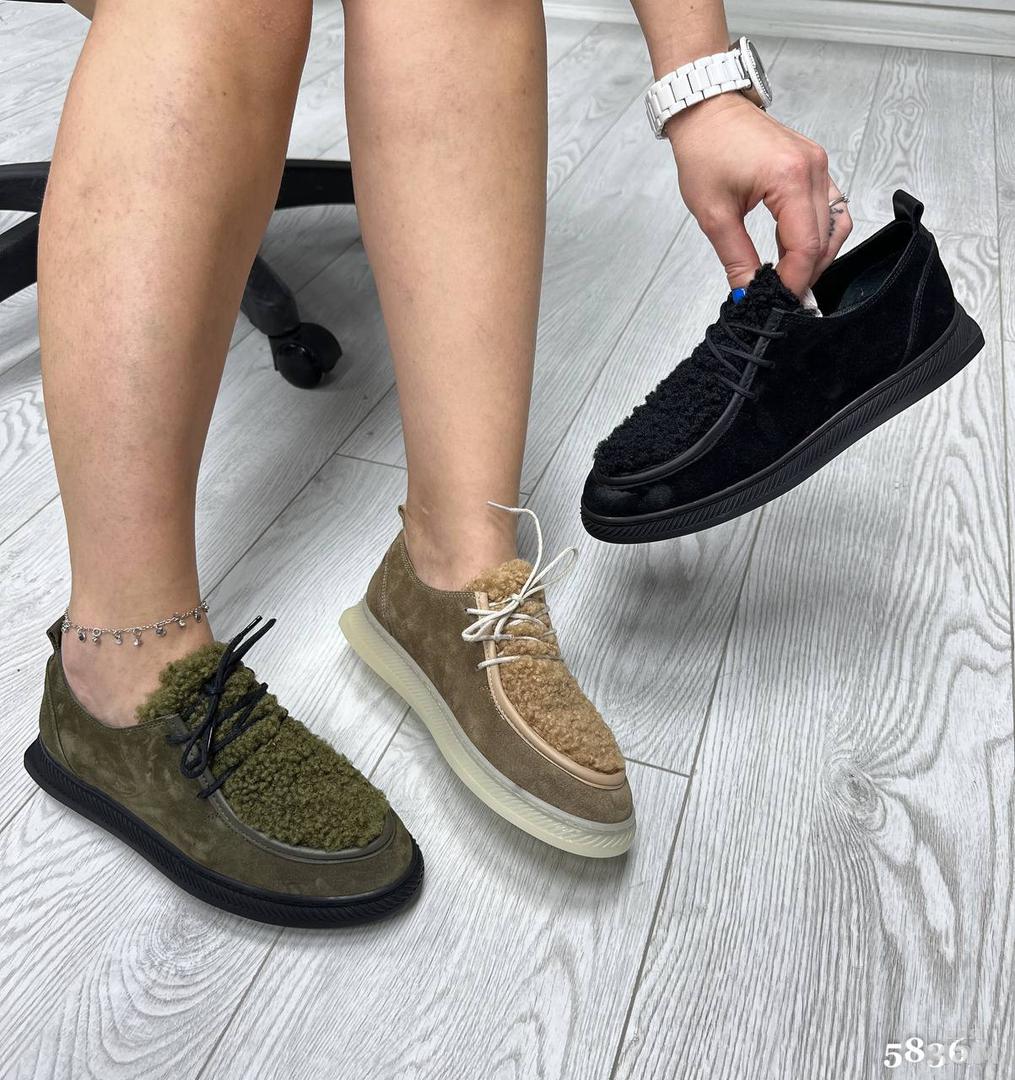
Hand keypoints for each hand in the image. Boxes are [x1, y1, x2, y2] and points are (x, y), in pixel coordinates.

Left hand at [668, 92, 851, 295]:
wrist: (707, 110)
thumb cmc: (705, 148)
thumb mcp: (714, 214)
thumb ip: (736, 258)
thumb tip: (748, 292)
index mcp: (789, 178)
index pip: (805, 246)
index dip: (794, 280)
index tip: (778, 299)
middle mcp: (813, 168)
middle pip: (825, 239)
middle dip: (806, 273)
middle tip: (782, 294)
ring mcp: (818, 163)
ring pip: (834, 224)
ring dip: (815, 255)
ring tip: (787, 275)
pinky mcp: (814, 164)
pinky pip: (828, 207)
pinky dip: (815, 233)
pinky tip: (790, 249)